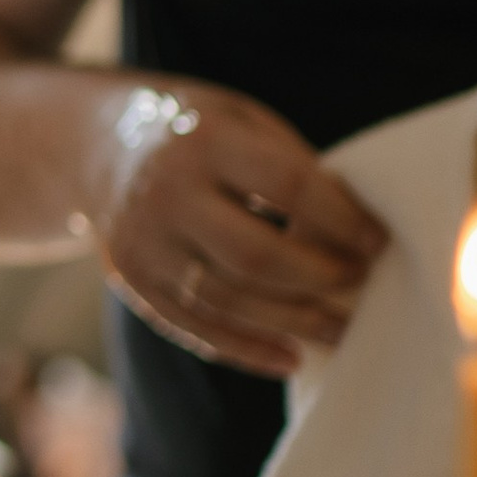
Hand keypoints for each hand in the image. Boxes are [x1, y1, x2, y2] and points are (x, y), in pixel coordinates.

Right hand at [97, 81, 385, 377]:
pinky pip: (193, 327)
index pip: (288, 186)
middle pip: (255, 255)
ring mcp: (142, 242)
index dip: (341, 220)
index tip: (378, 242)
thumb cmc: (198, 132)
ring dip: (292, 322)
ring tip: (340, 330)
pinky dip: (245, 349)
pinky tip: (290, 357)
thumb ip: (290, 165)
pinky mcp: (130, 281)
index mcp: (205, 140)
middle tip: (359, 282)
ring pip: (226, 300)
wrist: (98, 143)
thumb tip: (356, 229)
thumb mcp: (243, 119)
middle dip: (319, 277)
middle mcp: (166, 192)